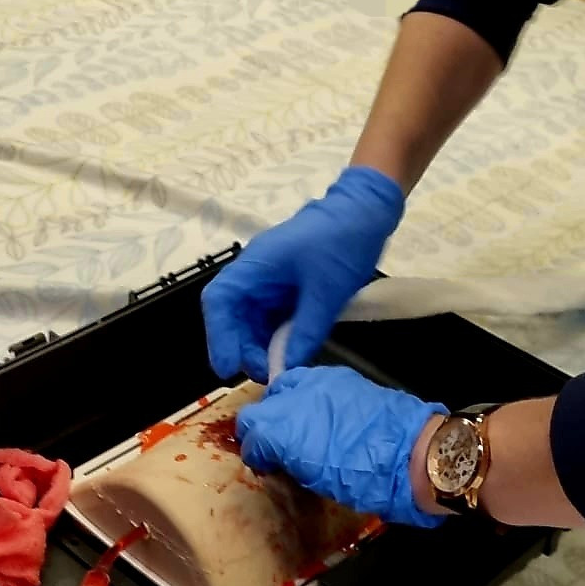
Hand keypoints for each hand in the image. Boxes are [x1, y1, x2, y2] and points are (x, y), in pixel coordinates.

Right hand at [201, 166, 404, 381]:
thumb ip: (305, 332)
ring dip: (260, 346)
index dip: (218, 336)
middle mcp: (256, 274)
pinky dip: (277, 338)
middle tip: (265, 374)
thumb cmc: (341, 242)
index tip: (227, 368)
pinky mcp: (287, 288)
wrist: (366, 211)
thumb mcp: (326, 292)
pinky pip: (273, 317)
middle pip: (233, 316)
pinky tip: (290, 354)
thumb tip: (287, 368)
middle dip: (243, 348)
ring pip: (252, 320)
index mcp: (256, 265)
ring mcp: (271, 281)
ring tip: (278, 369)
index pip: (219, 301)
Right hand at [237, 366, 446, 526]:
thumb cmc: (367, 481)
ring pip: (282, 387)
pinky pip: (309, 380)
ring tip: (296, 427)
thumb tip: (277, 458)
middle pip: (260, 407)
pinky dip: (305, 395)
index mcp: (286, 432)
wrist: (414, 455)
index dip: (254, 451)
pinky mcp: (341, 375)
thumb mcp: (318, 482)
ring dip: (281, 407)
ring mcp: (319, 383)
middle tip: (276, 447)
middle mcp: (296, 400)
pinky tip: (319, 413)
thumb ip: (289, 462)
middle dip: (263, 428)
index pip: (250, 432)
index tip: (265, 464)